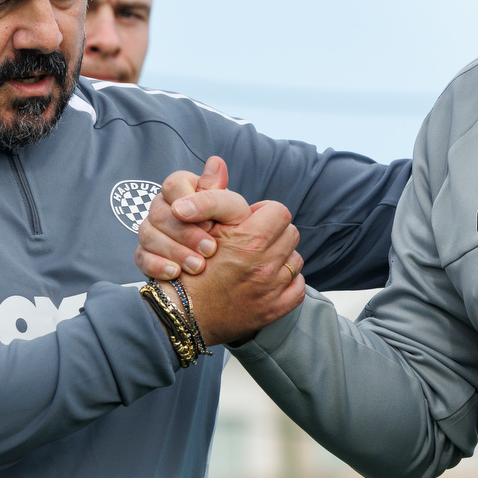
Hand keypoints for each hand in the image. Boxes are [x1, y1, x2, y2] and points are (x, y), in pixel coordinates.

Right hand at [136, 156, 234, 279]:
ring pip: (148, 234)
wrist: (227, 264)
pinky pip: (141, 257)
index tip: (210, 223)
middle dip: (185, 233)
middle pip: (159, 212)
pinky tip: (175, 273)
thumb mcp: (233, 211)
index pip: (173, 184)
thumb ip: (220, 191)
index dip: (188, 203)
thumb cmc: (231, 231)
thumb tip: (215, 162)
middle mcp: (163, 206)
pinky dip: (157, 265)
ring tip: (198, 266)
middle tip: (210, 249)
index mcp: (183, 188)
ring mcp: (151, 229)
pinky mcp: (145, 253)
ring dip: (174, 251)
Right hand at [169, 198, 303, 345]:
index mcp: (249, 240)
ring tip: (260, 260)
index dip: (264, 212)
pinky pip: (298, 288)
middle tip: (254, 239)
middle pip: (290, 233)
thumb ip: (213, 197)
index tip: (252, 219)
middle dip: (274, 233)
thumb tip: (217, 161)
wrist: (179, 315)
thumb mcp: (197, 227)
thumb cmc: (185, 271)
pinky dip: (288, 283)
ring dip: (281, 257)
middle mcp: (265, 264)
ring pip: (295, 259)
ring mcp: (271, 289)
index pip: (278, 211)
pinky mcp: (273, 310)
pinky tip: (269, 281)